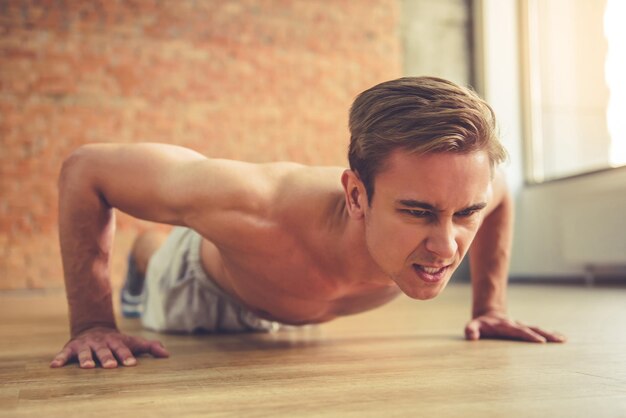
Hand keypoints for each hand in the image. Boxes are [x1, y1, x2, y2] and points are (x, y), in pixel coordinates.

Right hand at [50, 326, 169, 368]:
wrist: (94, 327)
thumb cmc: (118, 342)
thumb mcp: (134, 342)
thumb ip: (150, 347)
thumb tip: (167, 355)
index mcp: (116, 342)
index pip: (123, 350)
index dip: (127, 357)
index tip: (132, 364)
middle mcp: (101, 343)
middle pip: (105, 351)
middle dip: (108, 358)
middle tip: (111, 366)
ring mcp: (86, 345)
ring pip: (86, 353)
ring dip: (86, 359)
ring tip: (87, 368)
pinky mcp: (72, 349)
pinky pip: (64, 355)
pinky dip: (60, 359)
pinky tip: (55, 366)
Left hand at [464, 312, 565, 342]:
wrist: (488, 314)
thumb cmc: (481, 324)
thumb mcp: (473, 326)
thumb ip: (471, 329)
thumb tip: (471, 335)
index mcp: (506, 326)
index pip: (519, 331)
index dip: (529, 336)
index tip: (541, 341)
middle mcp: (516, 325)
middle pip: (533, 328)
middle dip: (546, 335)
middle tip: (559, 340)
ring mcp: (522, 326)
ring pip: (538, 329)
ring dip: (551, 334)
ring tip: (564, 339)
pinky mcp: (525, 328)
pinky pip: (540, 331)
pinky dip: (550, 334)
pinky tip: (562, 339)